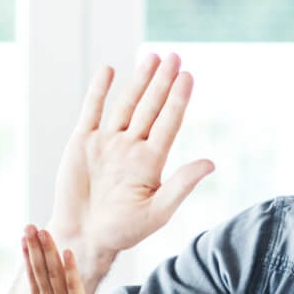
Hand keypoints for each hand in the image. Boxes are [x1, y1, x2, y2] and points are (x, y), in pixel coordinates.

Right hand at [2, 227, 93, 293]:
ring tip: (43, 232)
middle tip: (29, 227)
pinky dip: (70, 269)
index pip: (33, 277)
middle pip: (40, 269)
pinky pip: (73, 285)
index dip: (28, 257)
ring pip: (54, 273)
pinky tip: (67, 252)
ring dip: (49, 251)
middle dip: (34, 247)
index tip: (24, 240)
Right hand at [49, 53, 213, 262]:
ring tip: (151, 57)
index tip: (187, 75)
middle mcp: (131, 147)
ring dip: (139, 81)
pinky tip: (109, 70)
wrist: (82, 237)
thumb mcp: (156, 212)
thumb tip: (211, 163)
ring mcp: (107, 143)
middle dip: (162, 81)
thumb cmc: (122, 232)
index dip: (178, 99)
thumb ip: (180, 185)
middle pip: (150, 107)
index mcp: (150, 162)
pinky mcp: (82, 143)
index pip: (168, 123)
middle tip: (174, 55)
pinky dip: (99, 91)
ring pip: (126, 104)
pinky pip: (92, 111)